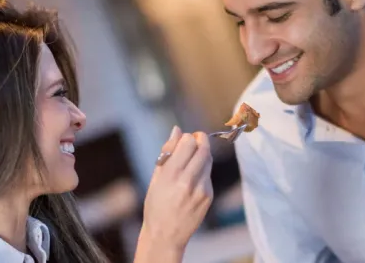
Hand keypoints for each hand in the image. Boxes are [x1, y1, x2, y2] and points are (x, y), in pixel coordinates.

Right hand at [140, 126, 213, 252]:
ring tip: (191, 161)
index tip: (183, 140)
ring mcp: (201, 189)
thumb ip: (167, 153)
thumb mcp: (155, 178)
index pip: (188, 142)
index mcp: (171, 174)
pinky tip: (192, 180)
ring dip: (202, 154)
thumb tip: (177, 130)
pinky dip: (202, 171)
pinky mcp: (209, 196)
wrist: (166, 235)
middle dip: (200, 140)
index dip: (187, 138)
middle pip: (203, 148)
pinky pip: (208, 175)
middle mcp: (188, 180)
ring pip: (208, 160)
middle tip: (195, 140)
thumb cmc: (156, 205)